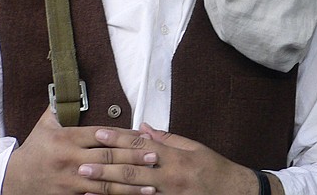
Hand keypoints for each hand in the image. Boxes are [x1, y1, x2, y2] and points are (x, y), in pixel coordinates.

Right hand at [1, 107, 158, 194]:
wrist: (9, 180)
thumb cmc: (33, 151)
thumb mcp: (44, 126)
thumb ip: (60, 109)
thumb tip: (69, 90)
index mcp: (67, 138)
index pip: (101, 135)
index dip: (124, 136)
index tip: (143, 137)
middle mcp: (70, 159)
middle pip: (108, 158)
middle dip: (133, 158)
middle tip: (155, 156)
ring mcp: (70, 181)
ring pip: (105, 183)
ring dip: (130, 184)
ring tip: (151, 184)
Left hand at [78, 123, 284, 194]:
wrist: (234, 194)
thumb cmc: (215, 170)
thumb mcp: (195, 148)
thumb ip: (167, 138)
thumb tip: (144, 128)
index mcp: (175, 158)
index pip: (142, 145)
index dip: (119, 138)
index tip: (99, 133)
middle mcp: (169, 177)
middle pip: (131, 170)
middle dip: (105, 166)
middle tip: (82, 164)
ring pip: (132, 191)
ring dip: (108, 188)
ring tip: (87, 184)